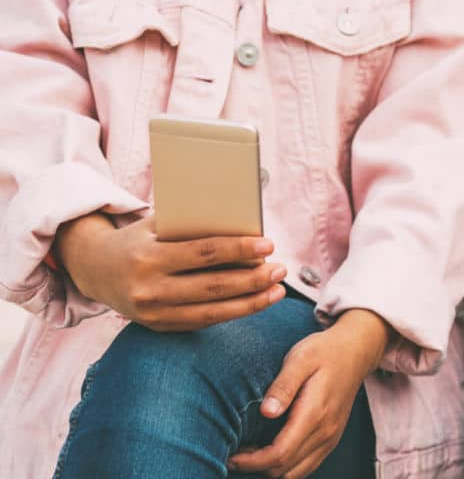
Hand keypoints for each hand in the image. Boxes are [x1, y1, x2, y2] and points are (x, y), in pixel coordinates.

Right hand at [55, 213, 287, 330]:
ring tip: (277, 290)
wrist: (94, 268)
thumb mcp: (158, 226)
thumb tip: (245, 230)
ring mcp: (153, 313)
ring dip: (251, 303)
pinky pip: (202, 322)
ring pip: (212, 312)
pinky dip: (232, 313)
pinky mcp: (159, 327)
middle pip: (213, 287)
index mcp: (148, 257)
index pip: (203, 254)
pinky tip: (255, 302)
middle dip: (253, 280)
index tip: (268, 245)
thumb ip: (193, 228)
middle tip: (280, 270)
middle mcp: (149, 289)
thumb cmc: (138, 239)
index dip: (239, 250)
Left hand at [228, 309, 389, 477]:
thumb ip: (284, 385)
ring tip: (250, 452)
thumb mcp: (301, 358)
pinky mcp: (331, 439)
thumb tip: (266, 412)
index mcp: (314, 413)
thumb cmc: (324, 351)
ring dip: (271, 469)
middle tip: (235, 453)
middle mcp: (325, 432)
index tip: (232, 456)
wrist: (355, 352)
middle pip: (285, 469)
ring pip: (295, 473)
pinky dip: (286, 466)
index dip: (252, 461)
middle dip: (256, 467)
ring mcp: (330, 438)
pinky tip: (271, 450)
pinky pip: (306, 466)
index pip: (280, 454)